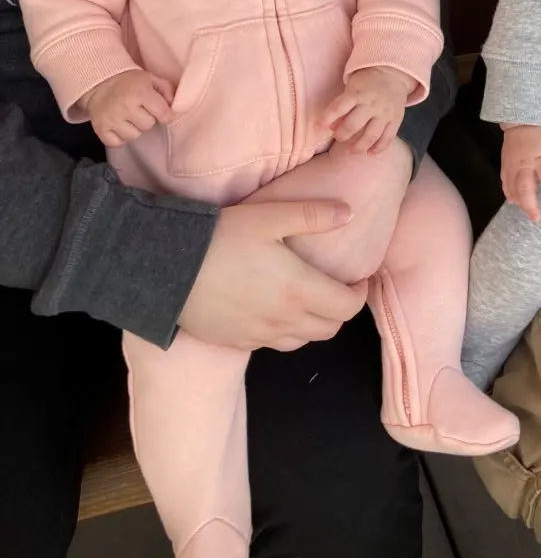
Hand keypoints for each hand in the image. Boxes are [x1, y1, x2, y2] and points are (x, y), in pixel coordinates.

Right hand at [79, 69, 173, 147]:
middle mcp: (125, 106)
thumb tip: (176, 107)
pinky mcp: (100, 128)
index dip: (164, 114)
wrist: (99, 83)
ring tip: (128, 118)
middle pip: (147, 125)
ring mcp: (111, 119)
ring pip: (133, 136)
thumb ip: (167, 91)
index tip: (159, 111)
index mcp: (140, 92)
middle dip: (146, 119)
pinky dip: (119, 138)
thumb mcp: (151, 79)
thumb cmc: (130, 83)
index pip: (162, 113)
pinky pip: (117, 143)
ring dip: (133, 129)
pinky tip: (119, 126)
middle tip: (139, 111)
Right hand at [178, 198, 366, 351]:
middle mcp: (283, 320)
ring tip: (307, 298)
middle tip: (335, 287)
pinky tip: (274, 309)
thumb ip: (312, 215)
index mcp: (298, 289)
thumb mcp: (269, 216)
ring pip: (303, 340)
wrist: (164, 268)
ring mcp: (259, 335)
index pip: (347, 307)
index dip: (359, 294)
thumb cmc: (220, 237)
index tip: (357, 279)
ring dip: (314, 323)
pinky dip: (284, 331)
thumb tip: (348, 214)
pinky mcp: (237, 342)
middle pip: (329, 329)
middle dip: (340, 310)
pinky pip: (273, 344)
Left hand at [321, 67, 415, 153]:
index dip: (327, 118)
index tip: (318, 127)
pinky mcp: (396, 119)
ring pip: (371, 134)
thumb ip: (342, 107)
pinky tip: (370, 154)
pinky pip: (388, 137)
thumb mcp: (352, 88)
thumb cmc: (366, 83)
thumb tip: (330, 128)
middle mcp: (371, 104)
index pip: (339, 107)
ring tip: (350, 151)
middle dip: (342, 135)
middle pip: (354, 125)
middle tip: (338, 137)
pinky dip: (379, 148)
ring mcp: (385, 113)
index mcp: (357, 93)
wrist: (392, 73)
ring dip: (359, 146)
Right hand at [501, 125, 540, 222]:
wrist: (521, 123)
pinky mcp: (504, 166)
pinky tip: (513, 201)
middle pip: (525, 187)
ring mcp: (512, 166)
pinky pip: (504, 183)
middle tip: (536, 218)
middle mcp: (525, 164)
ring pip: (512, 188)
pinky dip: (508, 193)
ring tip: (528, 212)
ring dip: (520, 202)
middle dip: (530, 204)